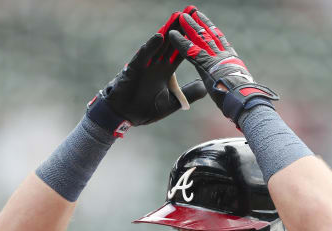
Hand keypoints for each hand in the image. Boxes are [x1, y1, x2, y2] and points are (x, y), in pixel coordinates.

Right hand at [87, 12, 206, 136]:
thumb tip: (205, 87)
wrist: (126, 116)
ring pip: (159, 45)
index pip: (182, 52)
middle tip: (191, 12)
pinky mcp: (135, 68)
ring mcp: (146, 65)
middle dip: (181, 29)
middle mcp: (157, 64)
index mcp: (167, 71)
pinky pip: (144, 55)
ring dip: (168, 31)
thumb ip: (187, 94)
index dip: (191, 41)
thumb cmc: (146, 109)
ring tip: (177, 18)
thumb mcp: (171, 102)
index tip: (201, 29)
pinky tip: (160, 37)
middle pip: (172, 43)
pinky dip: (152, 46)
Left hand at [168, 7, 278, 123]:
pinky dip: (180, 42)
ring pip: (200, 39)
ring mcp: (216, 59)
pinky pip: (190, 51)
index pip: (221, 42)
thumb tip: (232, 88)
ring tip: (180, 16)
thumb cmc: (245, 100)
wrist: (246, 101)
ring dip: (189, 27)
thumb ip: (232, 83)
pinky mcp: (206, 65)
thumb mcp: (239, 89)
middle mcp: (225, 56)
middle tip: (192, 12)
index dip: (213, 31)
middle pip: (210, 35)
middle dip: (201, 23)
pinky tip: (172, 35)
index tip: (208, 23)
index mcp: (233, 61)